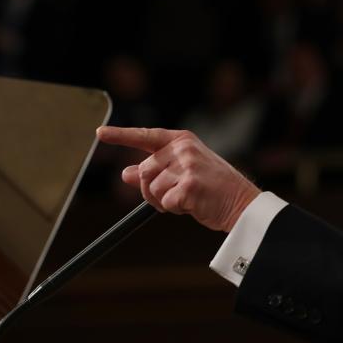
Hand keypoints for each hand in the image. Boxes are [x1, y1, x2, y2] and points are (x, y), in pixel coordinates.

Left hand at [97, 127, 260, 231]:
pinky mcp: (190, 185)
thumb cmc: (213, 188)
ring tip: (185, 200)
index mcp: (182, 140)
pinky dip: (174, 209)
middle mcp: (184, 149)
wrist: (242, 203)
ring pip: (151, 189)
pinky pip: (164, 203)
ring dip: (162, 202)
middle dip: (151, 190)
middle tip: (173, 196)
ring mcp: (188, 165)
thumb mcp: (184, 172)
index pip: (146, 136)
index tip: (100, 132)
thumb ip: (156, 170)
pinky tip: (192, 205)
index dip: (121, 135)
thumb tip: (125, 173)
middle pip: (143, 172)